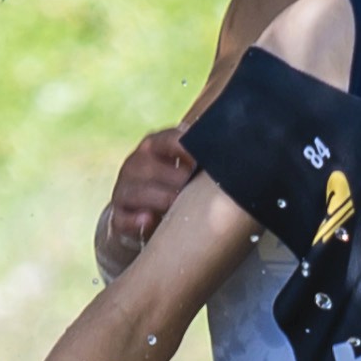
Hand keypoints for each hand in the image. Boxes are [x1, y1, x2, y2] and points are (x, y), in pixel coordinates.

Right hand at [93, 128, 195, 278]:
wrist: (148, 218)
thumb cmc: (178, 188)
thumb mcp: (187, 170)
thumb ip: (203, 160)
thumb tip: (242, 156)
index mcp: (155, 147)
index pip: (167, 140)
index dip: (183, 146)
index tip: (201, 158)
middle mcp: (136, 165)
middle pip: (148, 166)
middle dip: (174, 178)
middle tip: (194, 186)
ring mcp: (124, 191)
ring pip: (134, 191)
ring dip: (159, 198)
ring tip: (177, 204)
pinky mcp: (119, 218)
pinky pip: (122, 219)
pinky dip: (136, 221)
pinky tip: (149, 221)